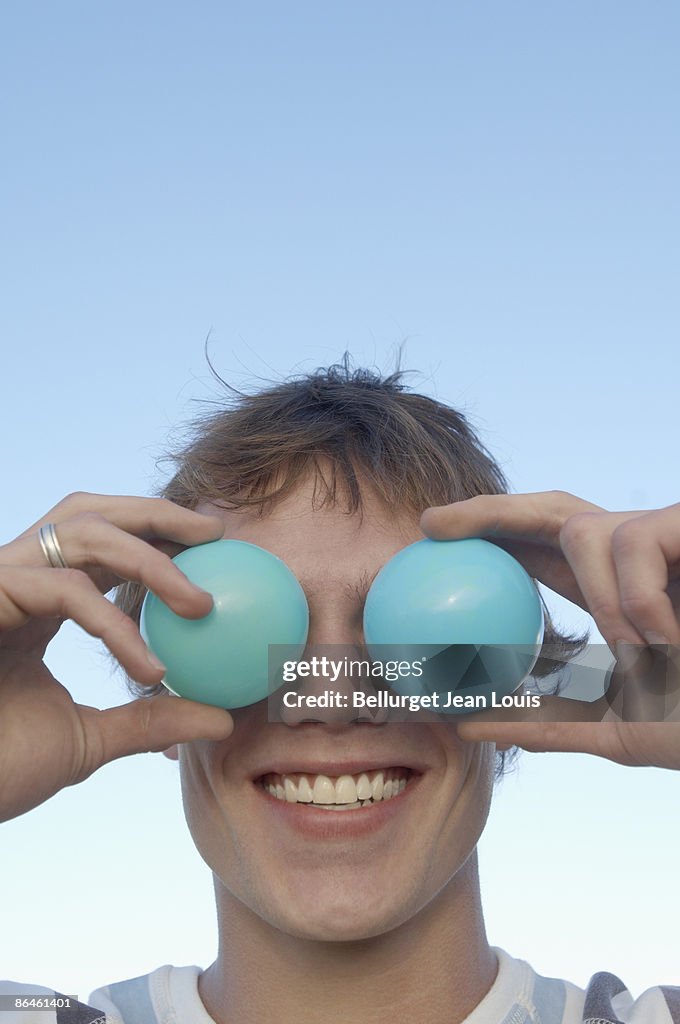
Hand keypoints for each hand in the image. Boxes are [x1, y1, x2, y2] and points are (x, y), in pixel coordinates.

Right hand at [0, 493, 233, 821]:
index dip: (155, 534)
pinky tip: (149, 667)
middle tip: (213, 533)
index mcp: (38, 602)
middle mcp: (17, 581)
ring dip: (148, 558)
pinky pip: (61, 589)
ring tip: (201, 602)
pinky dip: (112, 622)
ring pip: (80, 533)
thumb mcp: (90, 741)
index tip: (213, 549)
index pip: (100, 545)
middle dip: (154, 513)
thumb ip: (149, 722)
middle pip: (88, 513)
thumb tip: (219, 720)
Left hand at [420, 491, 679, 768]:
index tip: (427, 539)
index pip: (539, 554)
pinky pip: (633, 541)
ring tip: (645, 647)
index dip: (487, 538)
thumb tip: (469, 726)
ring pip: (584, 525)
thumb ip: (550, 722)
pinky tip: (668, 634)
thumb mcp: (620, 728)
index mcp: (613, 599)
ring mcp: (666, 542)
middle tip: (430, 523)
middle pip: (551, 510)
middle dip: (491, 508)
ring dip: (601, 591)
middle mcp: (634, 562)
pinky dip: (638, 596)